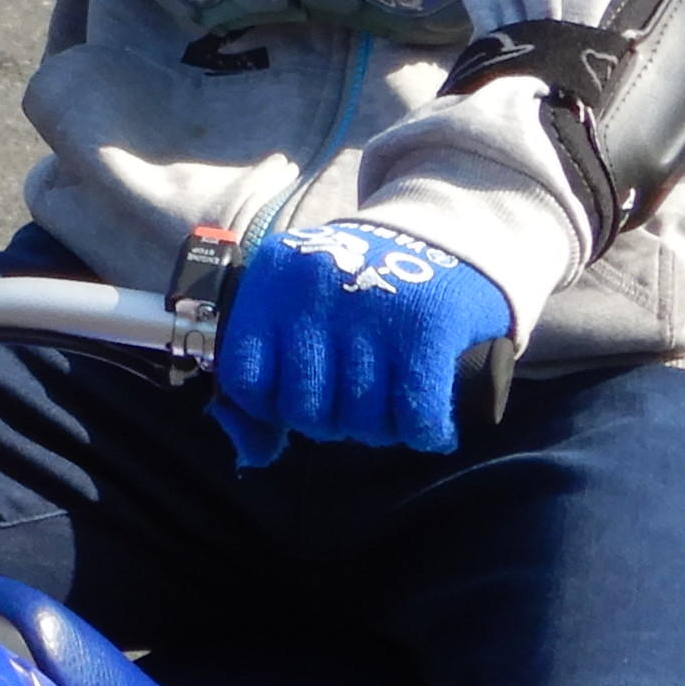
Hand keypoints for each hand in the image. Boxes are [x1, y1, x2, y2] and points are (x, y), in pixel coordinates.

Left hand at [212, 220, 515, 464]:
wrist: (439, 230)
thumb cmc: (354, 285)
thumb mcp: (294, 304)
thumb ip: (263, 374)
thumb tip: (252, 455)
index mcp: (271, 283)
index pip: (245, 380)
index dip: (272, 406)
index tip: (302, 396)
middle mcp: (314, 293)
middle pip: (306, 410)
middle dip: (331, 423)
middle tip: (354, 405)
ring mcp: (371, 309)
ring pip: (361, 420)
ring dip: (380, 430)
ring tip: (391, 411)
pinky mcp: (428, 325)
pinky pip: (416, 415)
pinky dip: (425, 432)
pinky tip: (429, 426)